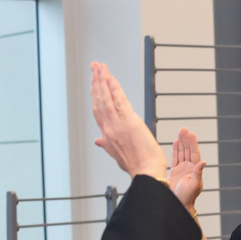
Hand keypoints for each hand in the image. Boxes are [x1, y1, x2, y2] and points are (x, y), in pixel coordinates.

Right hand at [91, 62, 166, 178]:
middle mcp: (109, 128)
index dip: (95, 95)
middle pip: (99, 101)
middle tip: (94, 67)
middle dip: (96, 82)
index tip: (94, 84)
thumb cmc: (137, 166)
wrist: (146, 173)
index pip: (98, 111)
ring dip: (102, 80)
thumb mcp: (118, 156)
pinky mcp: (129, 122)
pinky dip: (114, 88)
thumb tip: (98, 141)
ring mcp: (118, 124)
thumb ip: (107, 146)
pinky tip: (110, 77)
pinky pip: (119, 101)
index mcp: (107, 135)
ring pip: (106, 98)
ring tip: (99, 66)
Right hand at [168, 127, 206, 210]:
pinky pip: (175, 158)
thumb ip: (198, 173)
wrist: (179, 204)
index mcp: (195, 170)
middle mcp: (189, 168)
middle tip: (183, 129)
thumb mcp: (194, 185)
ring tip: (180, 132)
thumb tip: (203, 162)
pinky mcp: (175, 172)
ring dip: (181, 142)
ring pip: (182, 153)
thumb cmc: (187, 197)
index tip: (191, 133)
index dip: (193, 143)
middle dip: (186, 139)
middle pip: (188, 150)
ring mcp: (182, 169)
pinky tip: (175, 142)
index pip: (194, 153)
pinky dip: (175, 150)